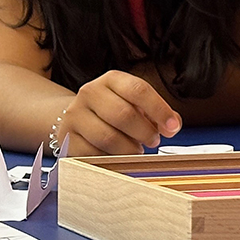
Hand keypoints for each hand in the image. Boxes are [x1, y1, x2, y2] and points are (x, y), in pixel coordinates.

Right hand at [54, 70, 181, 155]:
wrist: (77, 118)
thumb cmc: (114, 111)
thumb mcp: (136, 104)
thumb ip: (157, 113)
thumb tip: (173, 125)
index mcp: (112, 80)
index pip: (138, 90)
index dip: (159, 110)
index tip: (172, 128)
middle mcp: (90, 92)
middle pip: (123, 115)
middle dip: (145, 132)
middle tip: (154, 141)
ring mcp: (75, 115)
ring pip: (108, 137)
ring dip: (129, 149)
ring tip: (137, 150)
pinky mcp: (67, 138)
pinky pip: (93, 154)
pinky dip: (110, 159)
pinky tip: (117, 156)